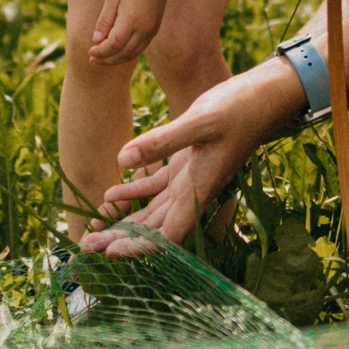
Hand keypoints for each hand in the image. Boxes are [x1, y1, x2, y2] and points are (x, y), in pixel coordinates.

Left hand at [80, 62, 296, 254]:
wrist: (264, 96)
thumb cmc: (238, 108)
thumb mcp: (199, 120)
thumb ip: (161, 141)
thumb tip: (122, 159)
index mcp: (199, 190)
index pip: (167, 234)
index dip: (139, 247)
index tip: (111, 252)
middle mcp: (194, 192)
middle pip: (153, 229)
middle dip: (121, 239)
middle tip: (85, 247)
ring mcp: (190, 179)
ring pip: (151, 211)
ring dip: (123, 221)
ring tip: (92, 231)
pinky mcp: (187, 164)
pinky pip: (156, 188)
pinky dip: (133, 193)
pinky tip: (110, 193)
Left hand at [90, 0, 171, 64]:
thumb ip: (104, 21)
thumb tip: (96, 41)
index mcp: (131, 20)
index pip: (114, 45)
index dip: (101, 52)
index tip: (90, 52)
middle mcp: (143, 30)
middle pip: (123, 54)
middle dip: (106, 60)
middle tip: (92, 59)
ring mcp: (150, 32)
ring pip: (132, 54)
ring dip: (116, 60)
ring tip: (101, 59)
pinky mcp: (153, 31)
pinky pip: (139, 49)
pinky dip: (126, 54)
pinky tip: (115, 52)